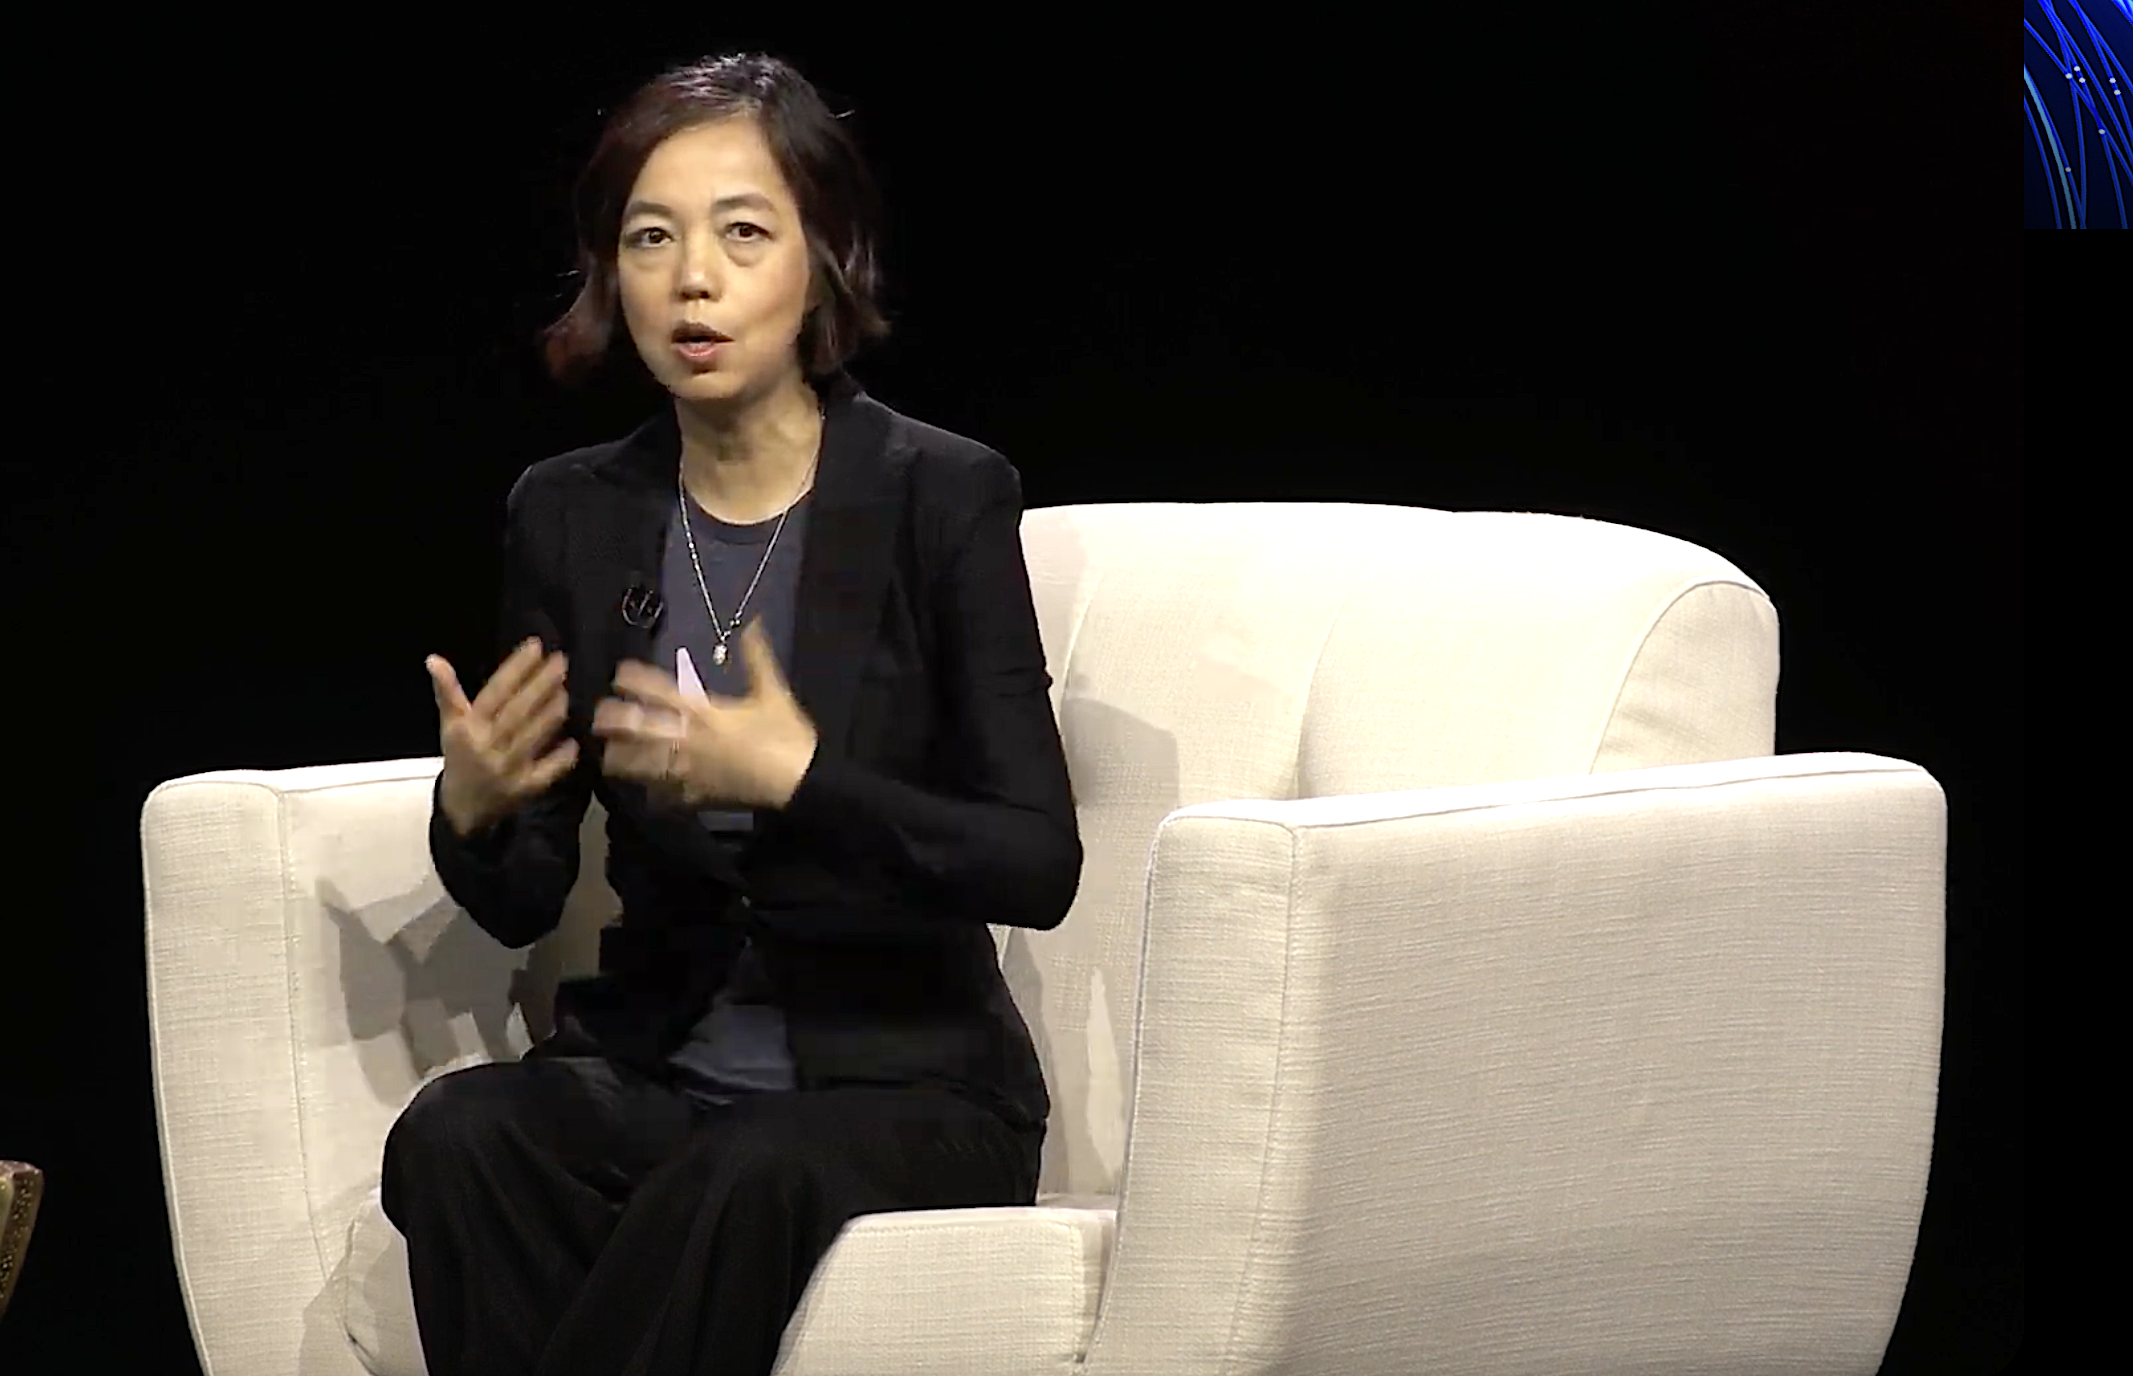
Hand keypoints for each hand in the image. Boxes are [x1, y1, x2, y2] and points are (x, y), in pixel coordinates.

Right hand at [428, 638, 578, 836]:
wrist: (462, 809)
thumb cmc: (461, 758)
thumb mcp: (450, 726)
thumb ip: (448, 692)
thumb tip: (433, 659)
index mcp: (468, 728)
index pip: (495, 692)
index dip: (515, 669)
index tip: (535, 646)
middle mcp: (486, 747)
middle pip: (516, 712)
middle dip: (540, 685)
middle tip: (561, 662)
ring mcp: (506, 770)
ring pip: (531, 738)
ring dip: (550, 715)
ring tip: (566, 692)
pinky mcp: (523, 790)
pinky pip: (544, 773)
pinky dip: (559, 759)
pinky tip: (573, 742)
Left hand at [594, 620, 819, 809]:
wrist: (801, 781)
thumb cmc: (787, 734)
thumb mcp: (773, 691)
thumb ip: (757, 657)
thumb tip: (753, 622)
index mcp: (706, 712)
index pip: (661, 691)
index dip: (635, 680)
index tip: (619, 674)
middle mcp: (690, 740)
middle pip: (640, 729)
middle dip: (616, 721)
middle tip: (598, 716)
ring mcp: (690, 772)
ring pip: (643, 766)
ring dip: (622, 759)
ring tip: (607, 756)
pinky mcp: (697, 797)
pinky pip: (666, 797)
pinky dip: (653, 794)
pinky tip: (646, 792)